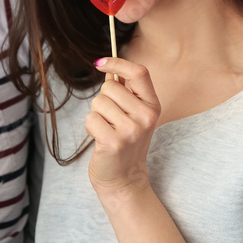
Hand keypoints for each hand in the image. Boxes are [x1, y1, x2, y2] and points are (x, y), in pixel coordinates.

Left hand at [85, 58, 161, 198]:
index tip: (100, 63)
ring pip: (98, 103)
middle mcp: (146, 117)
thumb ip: (123, 91)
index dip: (118, 63)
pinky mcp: (114, 142)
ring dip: (96, 115)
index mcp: (153, 106)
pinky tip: (100, 139)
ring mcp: (131, 130)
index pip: (139, 72)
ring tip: (106, 130)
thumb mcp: (132, 114)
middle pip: (110, 87)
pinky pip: (91, 118)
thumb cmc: (124, 141)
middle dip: (103, 100)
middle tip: (111, 119)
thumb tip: (106, 66)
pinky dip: (90, 127)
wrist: (124, 178)